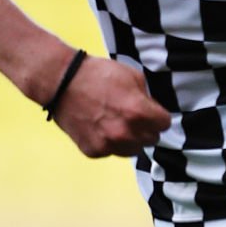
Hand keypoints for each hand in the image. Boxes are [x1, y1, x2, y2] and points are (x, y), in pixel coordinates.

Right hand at [52, 56, 171, 157]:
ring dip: (130, 139)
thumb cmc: (97, 74)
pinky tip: (99, 126)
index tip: (152, 112)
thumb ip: (147, 97)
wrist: (61, 82)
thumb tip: (152, 110)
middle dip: (146, 128)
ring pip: (133, 150)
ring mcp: (108, 145)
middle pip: (151, 139)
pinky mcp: (93, 151)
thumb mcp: (132, 76)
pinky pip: (111, 151)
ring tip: (116, 123)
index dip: (158, 116)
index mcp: (138, 112)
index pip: (164, 124)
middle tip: (132, 116)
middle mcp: (125, 133)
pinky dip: (109, 142)